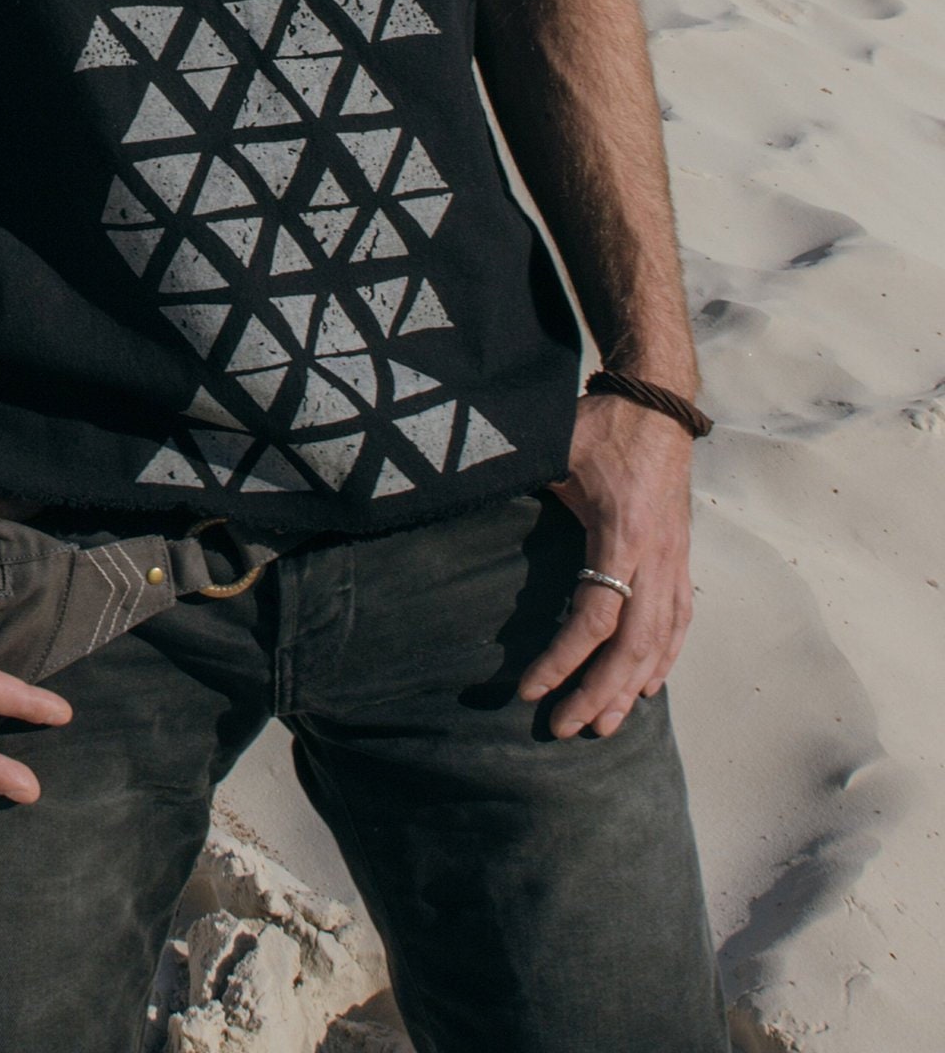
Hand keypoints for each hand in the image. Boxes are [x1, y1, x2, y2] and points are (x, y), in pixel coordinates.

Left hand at [518, 391, 695, 736]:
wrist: (659, 404)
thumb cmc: (599, 426)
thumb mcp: (553, 449)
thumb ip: (518, 481)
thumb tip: (452, 493)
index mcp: (623, 534)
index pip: (596, 616)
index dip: (563, 658)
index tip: (530, 688)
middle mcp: (657, 557)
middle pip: (634, 645)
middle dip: (599, 693)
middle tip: (565, 728)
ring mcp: (675, 561)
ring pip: (660, 641)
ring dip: (631, 687)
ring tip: (603, 724)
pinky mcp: (681, 559)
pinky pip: (678, 622)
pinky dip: (663, 659)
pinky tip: (646, 686)